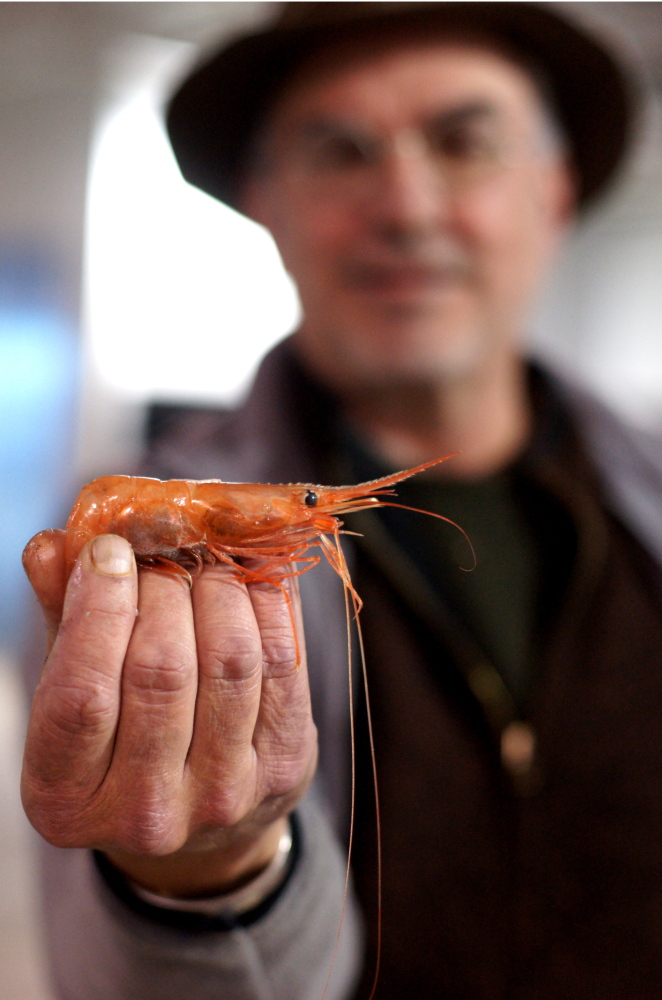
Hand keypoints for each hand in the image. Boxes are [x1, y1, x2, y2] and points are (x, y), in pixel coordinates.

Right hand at [21, 530, 317, 897]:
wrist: (203, 823)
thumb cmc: (123, 738)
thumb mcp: (73, 687)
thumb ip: (61, 617)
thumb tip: (54, 545)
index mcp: (66, 797)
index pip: (82, 695)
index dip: (98, 608)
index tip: (107, 550)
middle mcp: (145, 812)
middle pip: (161, 668)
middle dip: (161, 587)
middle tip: (159, 554)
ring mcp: (223, 794)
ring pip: (230, 657)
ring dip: (217, 588)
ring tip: (201, 564)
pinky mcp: (283, 766)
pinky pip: (282, 659)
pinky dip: (265, 601)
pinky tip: (247, 579)